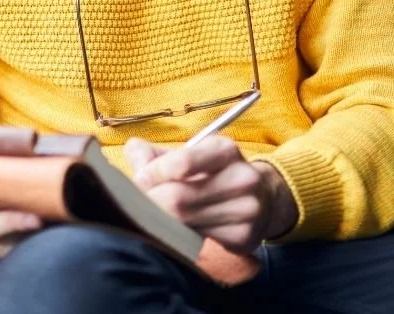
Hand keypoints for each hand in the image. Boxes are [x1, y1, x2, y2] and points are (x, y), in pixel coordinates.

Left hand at [125, 136, 297, 253]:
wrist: (260, 197)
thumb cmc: (208, 172)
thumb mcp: (186, 154)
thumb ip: (153, 153)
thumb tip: (133, 154)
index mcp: (225, 150)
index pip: (182, 162)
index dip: (153, 173)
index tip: (139, 179)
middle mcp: (242, 178)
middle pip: (179, 198)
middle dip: (152, 202)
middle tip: (138, 204)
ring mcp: (247, 211)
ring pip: (185, 223)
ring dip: (163, 221)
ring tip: (156, 215)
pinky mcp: (244, 238)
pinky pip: (198, 242)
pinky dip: (181, 238)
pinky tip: (180, 229)